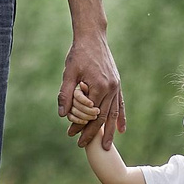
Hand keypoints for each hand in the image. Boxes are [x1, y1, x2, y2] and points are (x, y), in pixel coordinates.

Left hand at [58, 32, 124, 149]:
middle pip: (102, 117)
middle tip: (83, 146)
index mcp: (98, 86)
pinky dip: (120, 117)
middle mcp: (110, 88)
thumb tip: (62, 115)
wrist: (92, 37)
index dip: (80, 126)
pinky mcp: (117, 84)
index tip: (71, 135)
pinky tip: (121, 130)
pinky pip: (120, 104)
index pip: (89, 113)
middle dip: (93, 133)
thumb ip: (66, 95)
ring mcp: (116, 86)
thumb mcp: (69, 73)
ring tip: (106, 146)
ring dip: (109, 131)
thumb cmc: (78, 54)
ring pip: (113, 113)